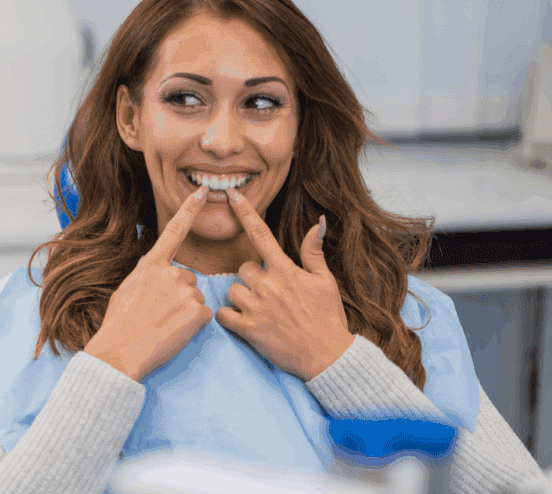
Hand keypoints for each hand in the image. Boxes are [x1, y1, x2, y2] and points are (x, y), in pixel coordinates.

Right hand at [84, 184, 213, 381]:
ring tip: (163, 324)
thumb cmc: (119, 324)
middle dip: (179, 295)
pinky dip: (193, 325)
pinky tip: (174, 332)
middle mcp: (170, 272)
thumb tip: (156, 271)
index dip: (189, 210)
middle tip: (158, 313)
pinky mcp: (197, 312)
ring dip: (185, 311)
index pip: (174, 230)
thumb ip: (147, 275)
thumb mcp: (126, 288)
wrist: (120, 351)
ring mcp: (185, 291)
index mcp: (151, 264)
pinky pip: (203, 315)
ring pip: (195, 298)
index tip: (202, 192)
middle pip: (188, 279)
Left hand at [215, 189, 353, 380]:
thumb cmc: (328, 317)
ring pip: (232, 290)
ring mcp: (257, 307)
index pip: (261, 234)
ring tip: (261, 311)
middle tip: (269, 295)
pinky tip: (244, 322)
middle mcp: (268, 285)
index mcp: (286, 270)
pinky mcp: (248, 329)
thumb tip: (316, 223)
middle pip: (243, 268)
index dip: (245, 212)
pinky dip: (229, 317)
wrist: (327, 356)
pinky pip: (223, 314)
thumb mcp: (325, 282)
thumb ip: (313, 252)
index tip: (232, 195)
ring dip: (241, 299)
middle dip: (251, 278)